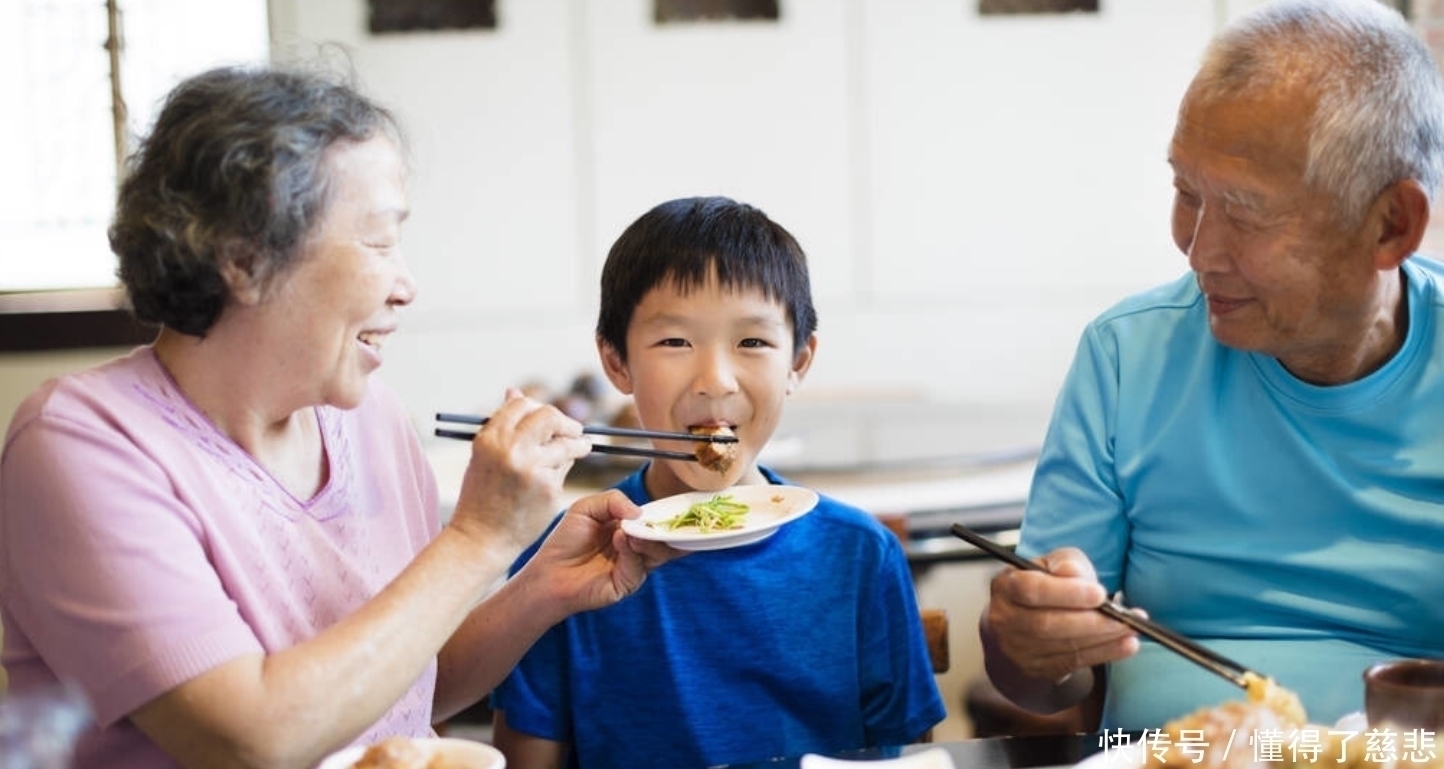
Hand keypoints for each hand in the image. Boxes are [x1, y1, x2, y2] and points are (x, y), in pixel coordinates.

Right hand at [451, 388, 590, 550]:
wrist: (480, 539)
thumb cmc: (482, 496)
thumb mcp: (485, 455)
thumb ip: (504, 425)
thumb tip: (515, 392)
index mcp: (490, 436)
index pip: (523, 404)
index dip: (540, 409)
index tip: (551, 420)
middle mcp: (510, 447)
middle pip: (549, 415)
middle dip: (565, 422)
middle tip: (575, 431)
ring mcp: (530, 467)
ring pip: (565, 441)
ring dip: (577, 443)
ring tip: (582, 448)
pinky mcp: (547, 487)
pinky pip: (564, 468)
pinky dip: (564, 469)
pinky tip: (557, 478)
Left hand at [522, 490, 685, 617]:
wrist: (549, 572)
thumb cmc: (566, 541)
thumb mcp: (586, 508)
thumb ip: (613, 500)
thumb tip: (640, 512)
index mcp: (631, 529)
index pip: (657, 521)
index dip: (667, 514)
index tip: (678, 506)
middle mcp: (637, 548)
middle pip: (666, 538)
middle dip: (669, 527)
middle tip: (666, 518)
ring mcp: (634, 567)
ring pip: (658, 553)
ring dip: (650, 539)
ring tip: (632, 530)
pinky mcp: (627, 583)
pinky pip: (638, 567)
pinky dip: (631, 552)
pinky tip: (619, 540)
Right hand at [985, 547, 1139, 682]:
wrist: (1023, 625)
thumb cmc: (1042, 587)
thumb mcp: (1052, 564)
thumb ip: (1065, 563)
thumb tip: (1073, 573)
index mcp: (1006, 587)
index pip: (1031, 590)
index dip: (1066, 593)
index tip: (1099, 594)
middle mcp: (1005, 620)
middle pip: (1048, 624)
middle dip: (1092, 622)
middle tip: (1125, 618)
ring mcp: (1018, 650)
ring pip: (1063, 646)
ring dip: (1104, 639)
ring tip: (1131, 629)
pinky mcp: (1037, 669)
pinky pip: (1074, 663)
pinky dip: (1104, 654)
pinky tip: (1125, 645)